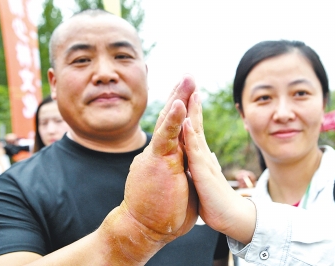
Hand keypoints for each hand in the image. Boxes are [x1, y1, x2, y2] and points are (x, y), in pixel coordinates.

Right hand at [123, 75, 197, 239]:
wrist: (145, 228)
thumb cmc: (161, 210)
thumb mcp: (176, 183)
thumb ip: (181, 169)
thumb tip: (185, 164)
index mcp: (168, 154)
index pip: (177, 127)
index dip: (183, 108)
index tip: (190, 93)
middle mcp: (161, 149)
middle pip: (171, 116)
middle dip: (181, 94)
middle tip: (188, 76)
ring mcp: (158, 153)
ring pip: (168, 120)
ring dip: (178, 97)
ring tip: (188, 78)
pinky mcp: (158, 161)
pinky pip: (166, 136)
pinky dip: (172, 119)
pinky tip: (179, 102)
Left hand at [183, 92, 255, 243]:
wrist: (231, 219)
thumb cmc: (215, 200)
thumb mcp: (204, 177)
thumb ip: (203, 163)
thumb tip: (203, 152)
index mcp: (197, 155)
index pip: (192, 127)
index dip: (188, 108)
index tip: (185, 90)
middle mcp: (201, 154)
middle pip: (195, 122)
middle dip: (191, 100)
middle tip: (189, 78)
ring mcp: (203, 162)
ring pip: (195, 131)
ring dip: (193, 110)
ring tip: (191, 89)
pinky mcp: (203, 174)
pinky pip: (195, 152)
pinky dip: (190, 136)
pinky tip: (187, 120)